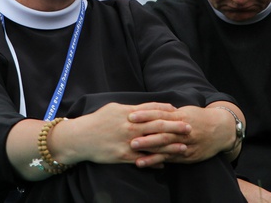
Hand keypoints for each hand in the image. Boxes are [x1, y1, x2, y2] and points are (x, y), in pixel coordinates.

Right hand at [54, 102, 189, 166]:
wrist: (80, 138)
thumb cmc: (97, 120)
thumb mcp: (114, 108)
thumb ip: (132, 108)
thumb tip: (148, 108)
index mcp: (128, 113)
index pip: (152, 110)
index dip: (167, 111)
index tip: (180, 112)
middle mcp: (130, 127)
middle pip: (157, 126)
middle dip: (175, 127)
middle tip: (189, 128)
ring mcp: (127, 142)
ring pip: (153, 144)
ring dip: (170, 146)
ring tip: (184, 147)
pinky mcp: (123, 156)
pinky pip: (143, 159)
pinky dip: (155, 162)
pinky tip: (165, 164)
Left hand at [127, 103, 242, 164]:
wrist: (221, 129)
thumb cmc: (199, 118)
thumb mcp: (185, 111)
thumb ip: (168, 112)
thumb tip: (147, 109)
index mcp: (180, 116)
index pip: (160, 114)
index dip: (145, 115)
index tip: (131, 116)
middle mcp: (182, 130)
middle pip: (162, 132)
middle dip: (146, 136)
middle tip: (130, 138)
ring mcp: (185, 144)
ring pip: (166, 147)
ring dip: (150, 151)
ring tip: (135, 154)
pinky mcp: (188, 155)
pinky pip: (171, 158)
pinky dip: (158, 161)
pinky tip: (146, 163)